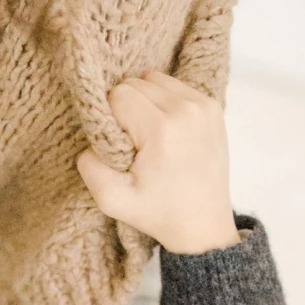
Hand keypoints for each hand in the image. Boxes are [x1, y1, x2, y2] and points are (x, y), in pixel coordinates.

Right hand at [77, 72, 238, 254]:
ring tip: (149, 136)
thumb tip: (91, 137)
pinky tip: (166, 132)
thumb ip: (90, 167)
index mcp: (162, 130)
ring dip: (145, 102)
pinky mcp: (213, 106)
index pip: (120, 94)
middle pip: (137, 81)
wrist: (203, 224)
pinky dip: (164, 103)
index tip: (119, 145)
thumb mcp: (113, 201)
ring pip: (156, 79)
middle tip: (132, 143)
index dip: (110, 118)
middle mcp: (186, 110)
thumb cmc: (159, 213)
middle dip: (127, 108)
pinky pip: (176, 87)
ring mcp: (203, 105)